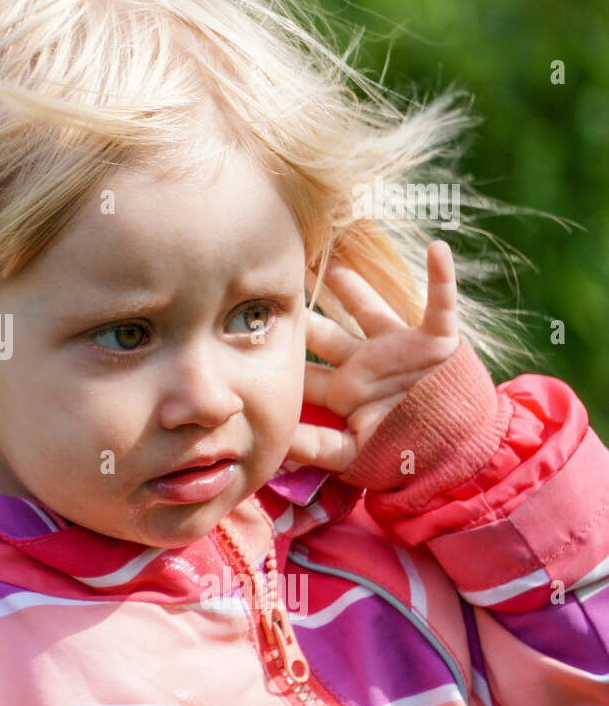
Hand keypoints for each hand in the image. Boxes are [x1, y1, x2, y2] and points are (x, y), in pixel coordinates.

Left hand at [287, 240, 460, 474]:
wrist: (460, 457)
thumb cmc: (405, 457)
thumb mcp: (354, 455)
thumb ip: (315, 447)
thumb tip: (273, 442)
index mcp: (344, 389)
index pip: (303, 366)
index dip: (278, 348)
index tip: (246, 326)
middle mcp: (365, 363)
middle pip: (324, 330)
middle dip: (300, 306)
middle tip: (269, 274)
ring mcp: (398, 349)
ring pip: (367, 306)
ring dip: (350, 281)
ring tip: (327, 248)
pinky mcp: (437, 342)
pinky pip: (440, 305)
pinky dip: (441, 279)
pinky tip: (436, 249)